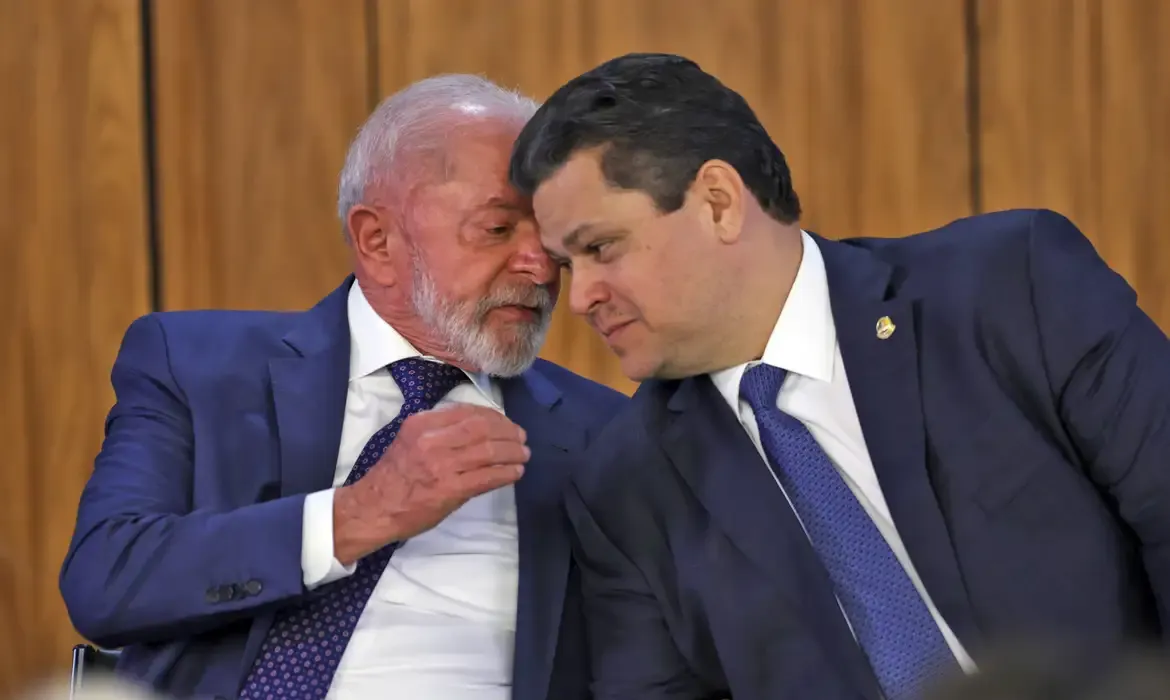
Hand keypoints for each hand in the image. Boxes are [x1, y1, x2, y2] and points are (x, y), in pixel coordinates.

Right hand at [332, 404, 527, 563]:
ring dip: (512, 452)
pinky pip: (487, 477)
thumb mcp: (409, 440)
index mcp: (421, 424)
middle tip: (521, 438)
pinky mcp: (450, 490)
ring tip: (523, 455)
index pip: (467, 412)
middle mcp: (432, 441)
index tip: (506, 423)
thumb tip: (475, 426)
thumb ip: (438, 430)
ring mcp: (442, 465)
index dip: (494, 416)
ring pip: (489, 451)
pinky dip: (506, 473)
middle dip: (508, 432)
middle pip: (483, 429)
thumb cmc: (393, 476)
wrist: (373, 508)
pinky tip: (516, 473)